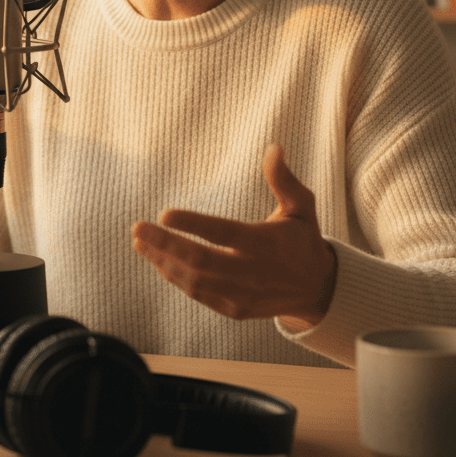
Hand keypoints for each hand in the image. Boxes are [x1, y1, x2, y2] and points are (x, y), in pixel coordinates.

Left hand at [131, 144, 336, 327]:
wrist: (317, 290)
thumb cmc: (303, 240)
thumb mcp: (302, 207)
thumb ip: (284, 180)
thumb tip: (274, 147)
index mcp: (263, 243)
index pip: (222, 232)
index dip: (191, 224)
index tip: (164, 213)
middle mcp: (251, 271)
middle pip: (200, 260)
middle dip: (164, 244)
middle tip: (137, 227)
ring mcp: (242, 294)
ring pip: (194, 281)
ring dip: (163, 262)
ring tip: (140, 242)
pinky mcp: (235, 309)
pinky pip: (198, 295)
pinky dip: (175, 278)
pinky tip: (158, 261)